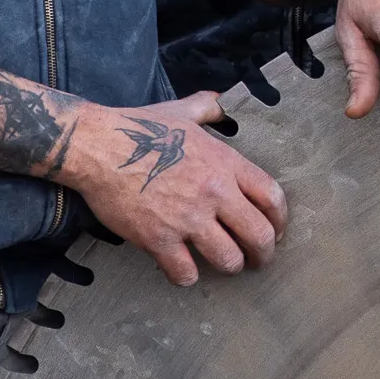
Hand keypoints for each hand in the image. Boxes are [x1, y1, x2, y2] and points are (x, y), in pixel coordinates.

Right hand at [61, 92, 287, 286]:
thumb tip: (220, 102)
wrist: (99, 147)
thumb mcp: (183, 112)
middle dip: (264, 254)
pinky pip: (185, 272)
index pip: (272, 197)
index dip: (280, 220)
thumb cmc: (141, 129)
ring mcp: (187, 218)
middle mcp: (214, 192)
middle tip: (258, 261)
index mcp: (225, 162)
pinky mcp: (159, 239)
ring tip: (225, 265)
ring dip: (229, 266)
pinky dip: (187, 276)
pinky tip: (184, 269)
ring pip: (227, 259)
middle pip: (259, 234)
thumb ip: (208, 108)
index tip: (277, 231)